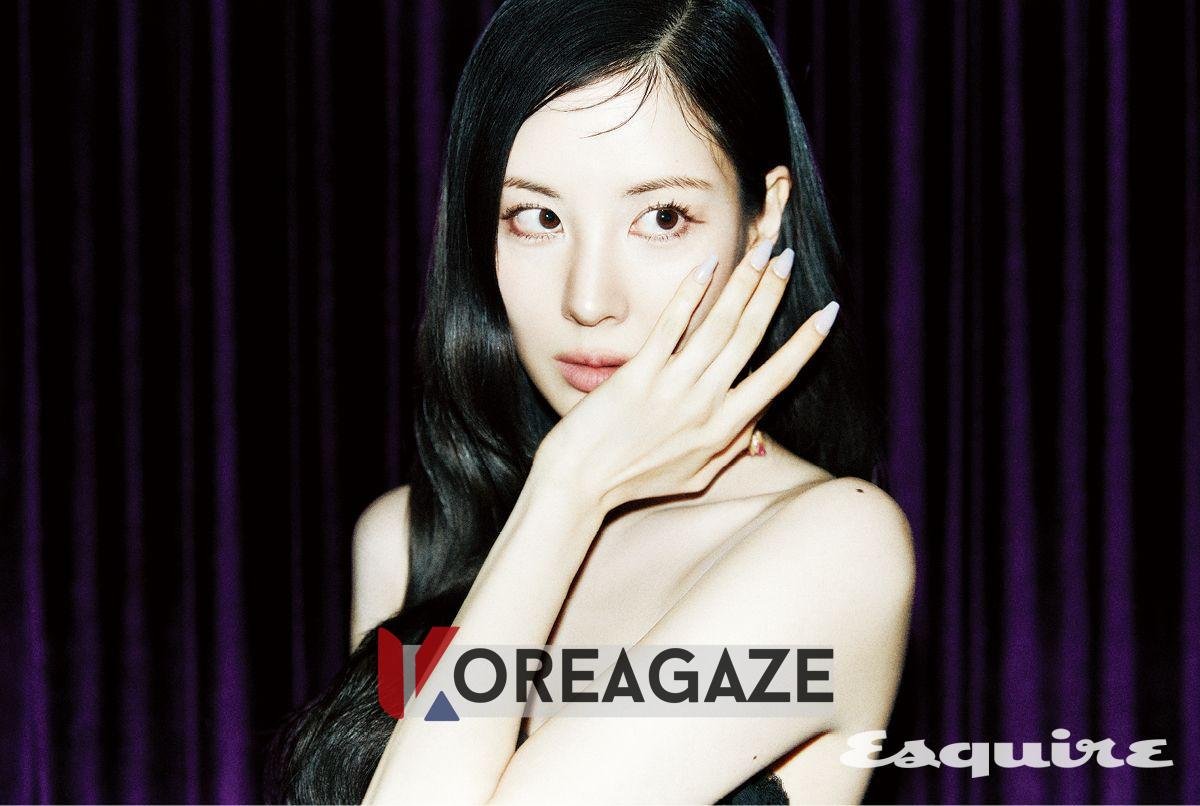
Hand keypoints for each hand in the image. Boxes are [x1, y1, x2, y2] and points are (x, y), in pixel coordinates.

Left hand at [536, 233, 840, 512]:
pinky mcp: (640, 372)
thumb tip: (758, 430)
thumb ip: (730, 451)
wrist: (582, 483)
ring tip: (762, 251)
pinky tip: (707, 264)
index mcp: (725, 429)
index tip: (829, 313)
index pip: (778, 377)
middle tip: (787, 258)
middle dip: (773, 292)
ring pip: (719, 325)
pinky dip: (691, 292)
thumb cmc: (636, 482)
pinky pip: (671, 324)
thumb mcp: (695, 477)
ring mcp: (673, 385)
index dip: (807, 343)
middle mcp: (705, 403)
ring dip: (744, 283)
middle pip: (750, 336)